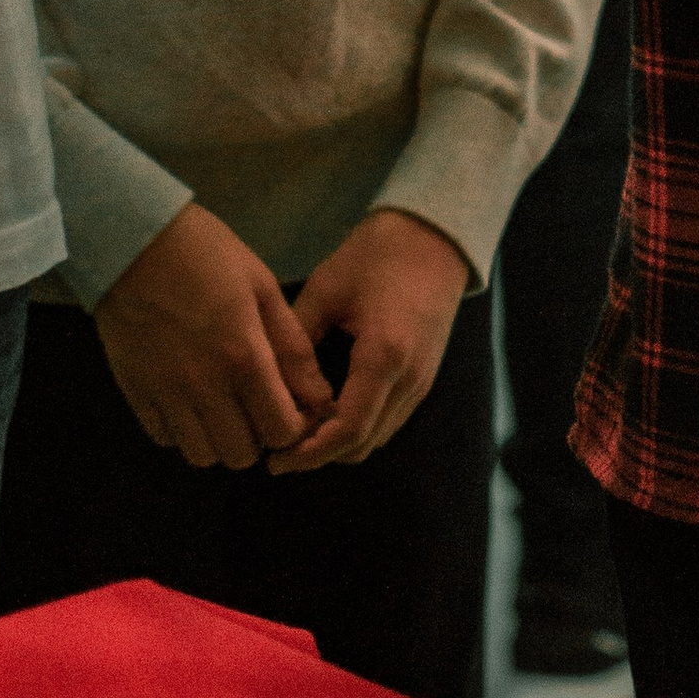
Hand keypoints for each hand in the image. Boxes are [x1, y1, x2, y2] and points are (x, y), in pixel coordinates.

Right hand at [94, 203, 332, 468]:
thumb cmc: (206, 254)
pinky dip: (181, 429)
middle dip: (258, 438)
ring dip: (219, 438)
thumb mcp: (262, 288)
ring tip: (223, 406)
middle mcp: (203, 385)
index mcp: (243, 357)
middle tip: (257, 407)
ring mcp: (164, 392)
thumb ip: (292, 348)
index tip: (293, 407)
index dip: (294, 427)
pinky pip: (163, 437)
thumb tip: (319, 397)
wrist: (132, 238)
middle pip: (240, 455)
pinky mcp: (134, 390)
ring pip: (201, 455)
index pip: (281, 431)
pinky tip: (189, 399)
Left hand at [270, 209, 471, 474]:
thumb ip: (296, 340)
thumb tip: (264, 384)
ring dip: (339, 445)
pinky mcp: (424, 377)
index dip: (309, 452)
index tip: (274, 460)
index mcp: (384, 356)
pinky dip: (358, 429)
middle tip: (277, 452)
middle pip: (362, 444)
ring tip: (297, 435)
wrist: (434, 237)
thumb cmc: (377, 254)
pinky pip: (388, 420)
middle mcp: (410, 378)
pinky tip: (327, 416)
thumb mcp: (326, 290)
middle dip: (319, 456)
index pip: (348, 429)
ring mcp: (422, 381)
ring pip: (377, 438)